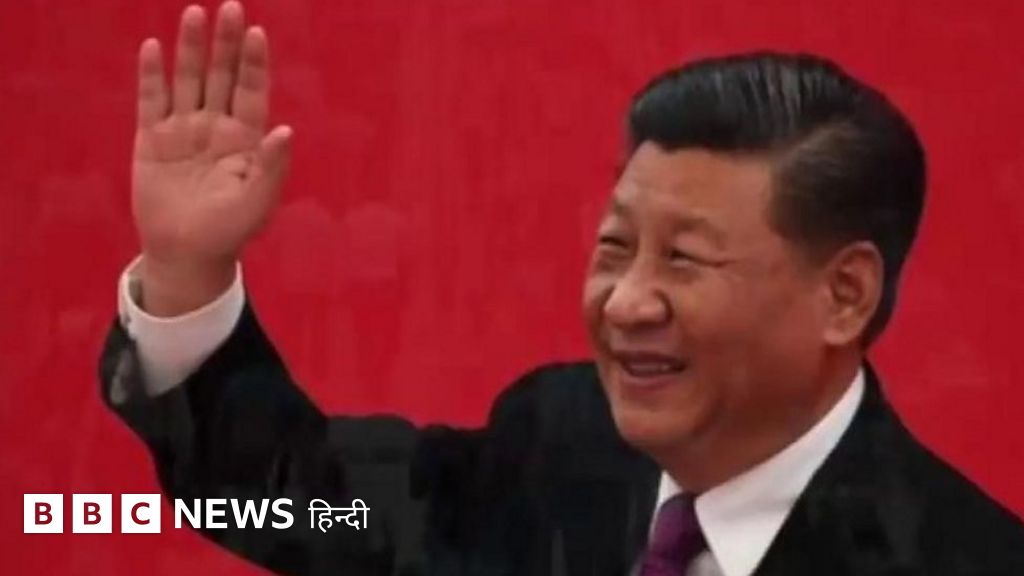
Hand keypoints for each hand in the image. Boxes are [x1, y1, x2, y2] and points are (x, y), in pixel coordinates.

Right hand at [132, 1, 290, 314]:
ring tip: (194, 14)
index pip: (252, 92)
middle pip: (222, 76)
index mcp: (247, 139)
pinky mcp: (153, 139)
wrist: (187, 253)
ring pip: (188, 81)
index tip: (256, 33)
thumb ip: (272, 165)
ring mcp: (184, 129)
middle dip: (225, 44)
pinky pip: (152, 101)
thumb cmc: (229, 231)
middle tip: (230, 7)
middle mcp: (217, 126)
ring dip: (191, 49)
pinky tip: (154, 47)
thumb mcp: (257, 202)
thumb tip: (286, 128)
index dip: (254, 63)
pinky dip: (153, 75)